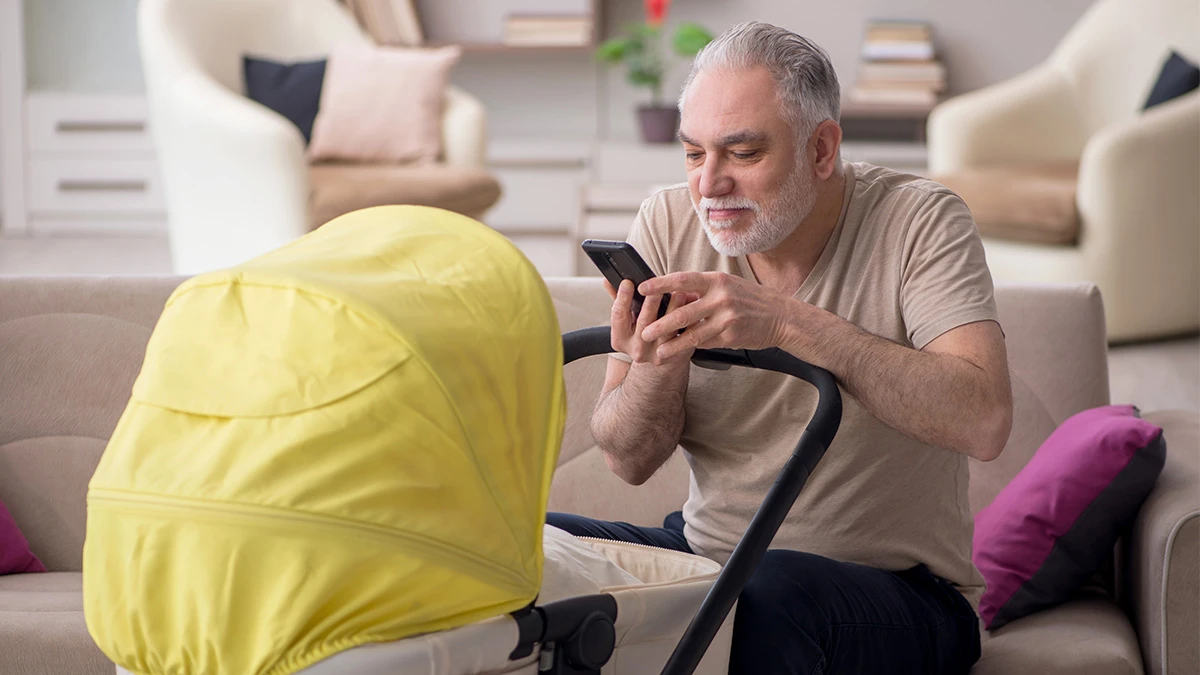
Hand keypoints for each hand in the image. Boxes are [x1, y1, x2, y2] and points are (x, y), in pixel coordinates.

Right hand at [607, 279, 699, 365]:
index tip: (628, 283)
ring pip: (666, 331)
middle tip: (657, 288)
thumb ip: (619, 299)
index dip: (622, 298)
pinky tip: (692, 309)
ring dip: (673, 310)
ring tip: (680, 293)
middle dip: (650, 303)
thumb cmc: (641, 332)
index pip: (618, 316)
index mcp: (620, 340)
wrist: (659, 356)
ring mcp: (655, 355)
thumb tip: (608, 280)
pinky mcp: (674, 356)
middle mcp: (636, 350)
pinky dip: (688, 322)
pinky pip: (682, 337)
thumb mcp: (627, 319)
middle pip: (643, 323)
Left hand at [637, 272, 797, 359]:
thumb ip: (702, 291)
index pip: (683, 280)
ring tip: (659, 352)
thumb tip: (675, 296)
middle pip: (683, 312)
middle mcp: (721, 297)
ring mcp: (727, 318)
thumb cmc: (750, 299)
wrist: (781, 316)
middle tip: (644, 332)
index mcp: (717, 280)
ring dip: (673, 345)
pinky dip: (694, 347)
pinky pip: (707, 343)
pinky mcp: (732, 336)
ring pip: (693, 334)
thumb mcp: (727, 286)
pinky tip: (682, 352)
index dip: (660, 284)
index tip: (642, 288)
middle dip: (661, 324)